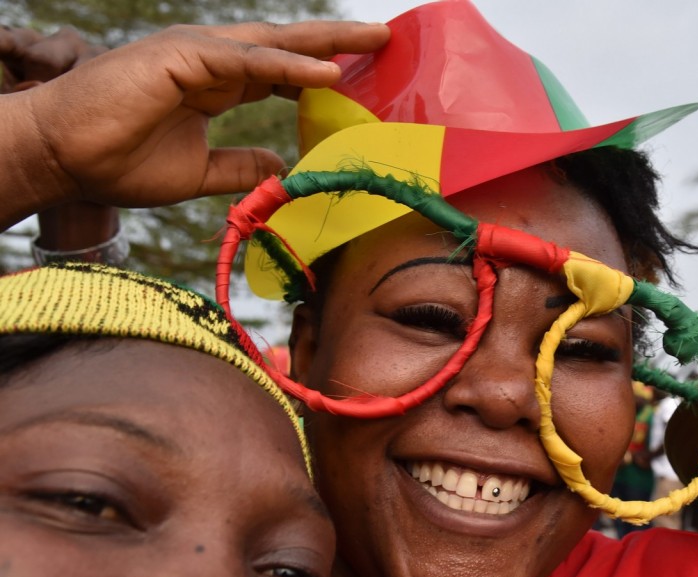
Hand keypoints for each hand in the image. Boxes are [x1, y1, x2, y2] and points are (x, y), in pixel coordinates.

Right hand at [1, 21, 388, 226]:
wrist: (64, 160)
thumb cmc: (118, 162)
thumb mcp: (199, 170)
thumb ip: (241, 164)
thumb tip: (281, 164)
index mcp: (216, 84)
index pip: (282, 72)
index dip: (322, 72)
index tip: (365, 77)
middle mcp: (211, 61)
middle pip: (288, 48)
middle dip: (337, 41)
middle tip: (386, 39)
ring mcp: (196, 53)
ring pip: (273, 45)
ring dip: (326, 42)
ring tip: (374, 42)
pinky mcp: (181, 56)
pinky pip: (246, 59)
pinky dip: (288, 63)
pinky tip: (327, 70)